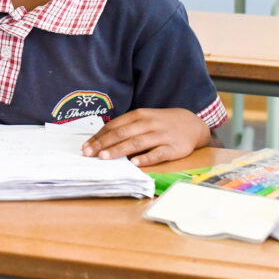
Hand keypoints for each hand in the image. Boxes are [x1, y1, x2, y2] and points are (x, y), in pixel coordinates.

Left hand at [81, 108, 210, 166]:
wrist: (192, 123)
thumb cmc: (161, 123)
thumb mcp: (144, 119)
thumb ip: (126, 127)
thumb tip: (103, 140)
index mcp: (138, 115)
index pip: (114, 126)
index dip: (99, 137)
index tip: (85, 147)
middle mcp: (148, 124)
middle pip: (122, 134)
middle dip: (103, 144)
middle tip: (88, 154)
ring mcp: (161, 135)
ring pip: (136, 142)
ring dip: (119, 150)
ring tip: (104, 157)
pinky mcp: (173, 148)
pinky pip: (157, 153)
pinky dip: (145, 158)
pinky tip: (134, 163)